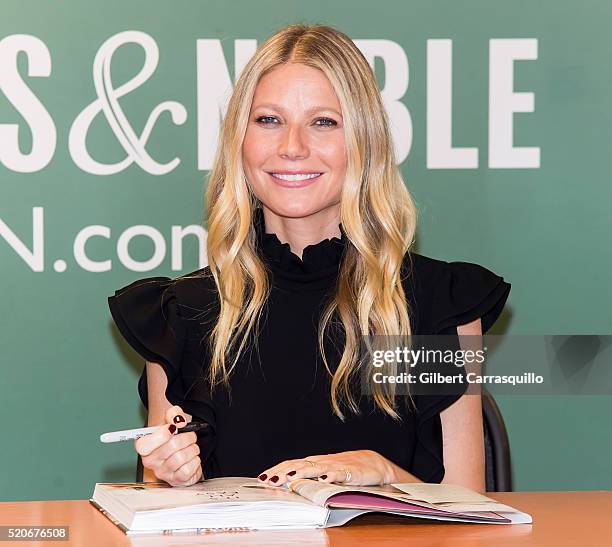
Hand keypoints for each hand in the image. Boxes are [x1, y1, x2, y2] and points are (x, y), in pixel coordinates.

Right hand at [134, 405, 202, 486]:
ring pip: (181, 457)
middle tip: (190, 436)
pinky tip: (192, 459)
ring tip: (192, 447)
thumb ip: (173, 414)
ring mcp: (162, 473)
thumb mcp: (173, 420)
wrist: (184, 451)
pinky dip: (195, 461)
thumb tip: (177, 420)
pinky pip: (188, 469)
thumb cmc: (175, 436)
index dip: (161, 435)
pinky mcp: (175, 481)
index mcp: (145, 446)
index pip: (143, 445)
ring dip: (193, 449)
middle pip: (171, 447)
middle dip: (187, 437)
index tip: (173, 428)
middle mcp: (150, 461)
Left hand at [257, 450, 420, 486]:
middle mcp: (321, 462)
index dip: (277, 470)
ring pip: (316, 467)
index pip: (291, 464)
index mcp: (314, 462)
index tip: (262, 477)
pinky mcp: (350, 472)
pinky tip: (324, 479)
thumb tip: (285, 486)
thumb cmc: (345, 469)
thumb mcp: (324, 474)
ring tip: (290, 476)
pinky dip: (331, 475)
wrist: (372, 464)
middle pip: (299, 464)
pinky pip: (339, 473)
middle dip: (283, 472)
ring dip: (302, 471)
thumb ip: (308, 478)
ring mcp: (335, 466)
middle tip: (269, 479)